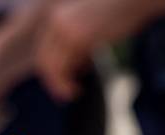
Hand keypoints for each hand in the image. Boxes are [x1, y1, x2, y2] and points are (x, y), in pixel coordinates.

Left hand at [33, 0, 155, 100]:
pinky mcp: (77, 38)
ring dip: (58, 86)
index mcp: (57, 16)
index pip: (43, 49)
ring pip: (50, 67)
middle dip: (51, 81)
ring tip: (72, 94)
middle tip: (65, 94)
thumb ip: (79, 42)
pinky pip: (63, 68)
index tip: (60, 82)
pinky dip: (66, 84)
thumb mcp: (92, 25)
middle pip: (43, 60)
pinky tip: (78, 90)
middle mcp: (56, 21)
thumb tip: (76, 67)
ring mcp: (65, 29)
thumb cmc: (122, 10)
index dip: (49, 70)